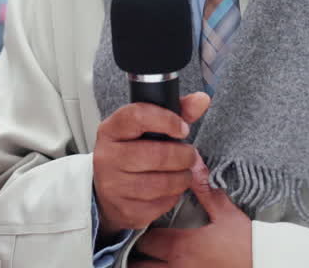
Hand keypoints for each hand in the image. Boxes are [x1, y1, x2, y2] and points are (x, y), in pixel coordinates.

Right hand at [93, 93, 210, 236]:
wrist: (108, 191)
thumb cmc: (131, 153)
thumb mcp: (145, 129)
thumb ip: (175, 112)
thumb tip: (201, 99)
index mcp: (111, 130)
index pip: (137, 116)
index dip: (166, 120)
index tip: (183, 128)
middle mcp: (107, 156)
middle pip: (156, 154)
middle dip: (183, 155)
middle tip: (188, 155)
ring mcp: (113, 185)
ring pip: (162, 182)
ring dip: (182, 177)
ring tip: (182, 172)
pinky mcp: (125, 209)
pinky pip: (161, 203)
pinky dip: (173, 196)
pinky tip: (169, 189)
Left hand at [131, 154, 251, 267]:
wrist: (265, 263)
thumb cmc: (246, 242)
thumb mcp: (226, 213)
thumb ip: (205, 189)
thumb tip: (194, 163)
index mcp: (182, 244)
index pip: (146, 239)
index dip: (141, 230)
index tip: (142, 222)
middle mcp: (177, 265)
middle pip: (141, 261)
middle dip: (138, 251)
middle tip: (139, 241)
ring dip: (144, 265)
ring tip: (145, 257)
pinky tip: (161, 264)